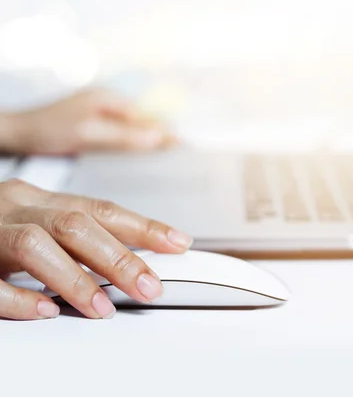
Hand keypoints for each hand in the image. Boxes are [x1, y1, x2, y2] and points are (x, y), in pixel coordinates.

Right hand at [0, 178, 192, 319]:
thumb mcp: (33, 223)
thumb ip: (72, 237)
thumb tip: (130, 261)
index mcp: (36, 198)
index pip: (101, 208)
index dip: (143, 226)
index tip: (178, 243)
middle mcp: (14, 206)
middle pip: (76, 224)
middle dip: (119, 257)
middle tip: (149, 286)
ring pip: (36, 244)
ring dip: (76, 279)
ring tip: (104, 308)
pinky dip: (18, 297)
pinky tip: (45, 311)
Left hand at [1, 88, 177, 154]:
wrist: (19, 134)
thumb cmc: (47, 129)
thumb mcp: (89, 134)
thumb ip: (124, 136)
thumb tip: (157, 137)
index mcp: (111, 100)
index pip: (150, 115)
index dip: (169, 130)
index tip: (187, 144)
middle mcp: (110, 105)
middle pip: (146, 121)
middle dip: (164, 136)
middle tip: (182, 152)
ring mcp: (104, 116)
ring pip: (137, 129)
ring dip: (151, 141)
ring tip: (170, 154)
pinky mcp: (98, 128)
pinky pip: (125, 136)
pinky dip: (137, 144)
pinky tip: (143, 156)